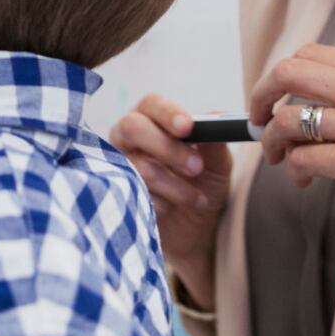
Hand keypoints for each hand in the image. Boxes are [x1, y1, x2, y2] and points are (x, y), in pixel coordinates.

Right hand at [110, 94, 232, 300]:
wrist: (196, 231)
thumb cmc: (205, 186)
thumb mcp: (218, 164)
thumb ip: (215, 140)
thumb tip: (216, 117)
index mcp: (153, 121)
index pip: (152, 104)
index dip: (167, 113)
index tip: (188, 127)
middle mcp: (129, 138)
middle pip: (132, 126)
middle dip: (168, 148)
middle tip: (196, 168)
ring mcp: (118, 165)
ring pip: (138, 166)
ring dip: (175, 185)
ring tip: (197, 199)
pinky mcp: (116, 192)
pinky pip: (133, 193)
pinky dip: (161, 203)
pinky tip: (172, 208)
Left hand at [249, 44, 334, 258]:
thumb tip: (302, 98)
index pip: (310, 53)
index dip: (280, 76)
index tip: (272, 98)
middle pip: (287, 73)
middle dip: (260, 98)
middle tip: (256, 122)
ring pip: (286, 119)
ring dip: (273, 141)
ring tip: (284, 159)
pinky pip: (301, 159)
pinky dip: (294, 171)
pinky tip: (306, 180)